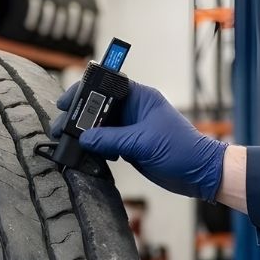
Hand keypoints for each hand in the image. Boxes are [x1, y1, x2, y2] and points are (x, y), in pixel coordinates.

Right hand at [52, 80, 226, 200]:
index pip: (107, 85)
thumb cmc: (182, 150)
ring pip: (100, 127)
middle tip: (60, 127)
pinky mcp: (129, 147)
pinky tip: (84, 153)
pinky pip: (105, 143)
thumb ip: (111, 139)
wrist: (198, 173)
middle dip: (79, 116)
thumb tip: (84, 138)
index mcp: (141, 98)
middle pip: (99, 107)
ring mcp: (131, 129)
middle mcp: (134, 110)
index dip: (85, 91)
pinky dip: (94, 148)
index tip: (67, 101)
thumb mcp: (143, 143)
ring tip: (67, 140)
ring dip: (84, 133)